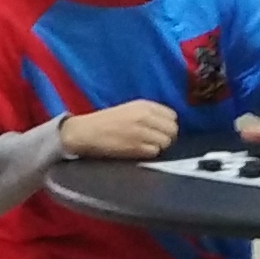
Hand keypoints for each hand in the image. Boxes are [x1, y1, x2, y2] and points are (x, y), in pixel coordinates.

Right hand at [60, 101, 179, 160]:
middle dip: (168, 136)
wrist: (87, 132)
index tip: (160, 130)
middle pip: (173, 129)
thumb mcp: (130, 109)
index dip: (168, 124)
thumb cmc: (107, 121)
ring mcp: (141, 132)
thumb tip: (167, 124)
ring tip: (147, 146)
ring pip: (166, 142)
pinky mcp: (136, 147)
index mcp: (144, 105)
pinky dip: (151, 153)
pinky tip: (140, 151)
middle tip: (156, 141)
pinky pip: (155, 152)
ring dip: (160, 146)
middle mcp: (145, 116)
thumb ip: (149, 113)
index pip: (172, 115)